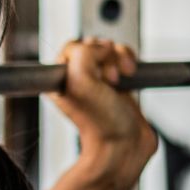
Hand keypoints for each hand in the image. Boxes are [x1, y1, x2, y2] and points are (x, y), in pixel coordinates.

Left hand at [47, 37, 157, 187]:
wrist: (125, 145)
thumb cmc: (101, 122)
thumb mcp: (80, 81)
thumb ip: (83, 54)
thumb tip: (101, 46)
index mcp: (59, 78)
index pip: (71, 45)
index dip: (87, 52)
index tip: (94, 70)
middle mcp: (76, 78)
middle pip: (93, 44)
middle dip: (106, 55)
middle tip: (108, 79)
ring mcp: (98, 79)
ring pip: (111, 49)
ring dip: (119, 58)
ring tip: (119, 79)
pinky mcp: (117, 82)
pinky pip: (124, 58)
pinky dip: (130, 61)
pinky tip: (129, 76)